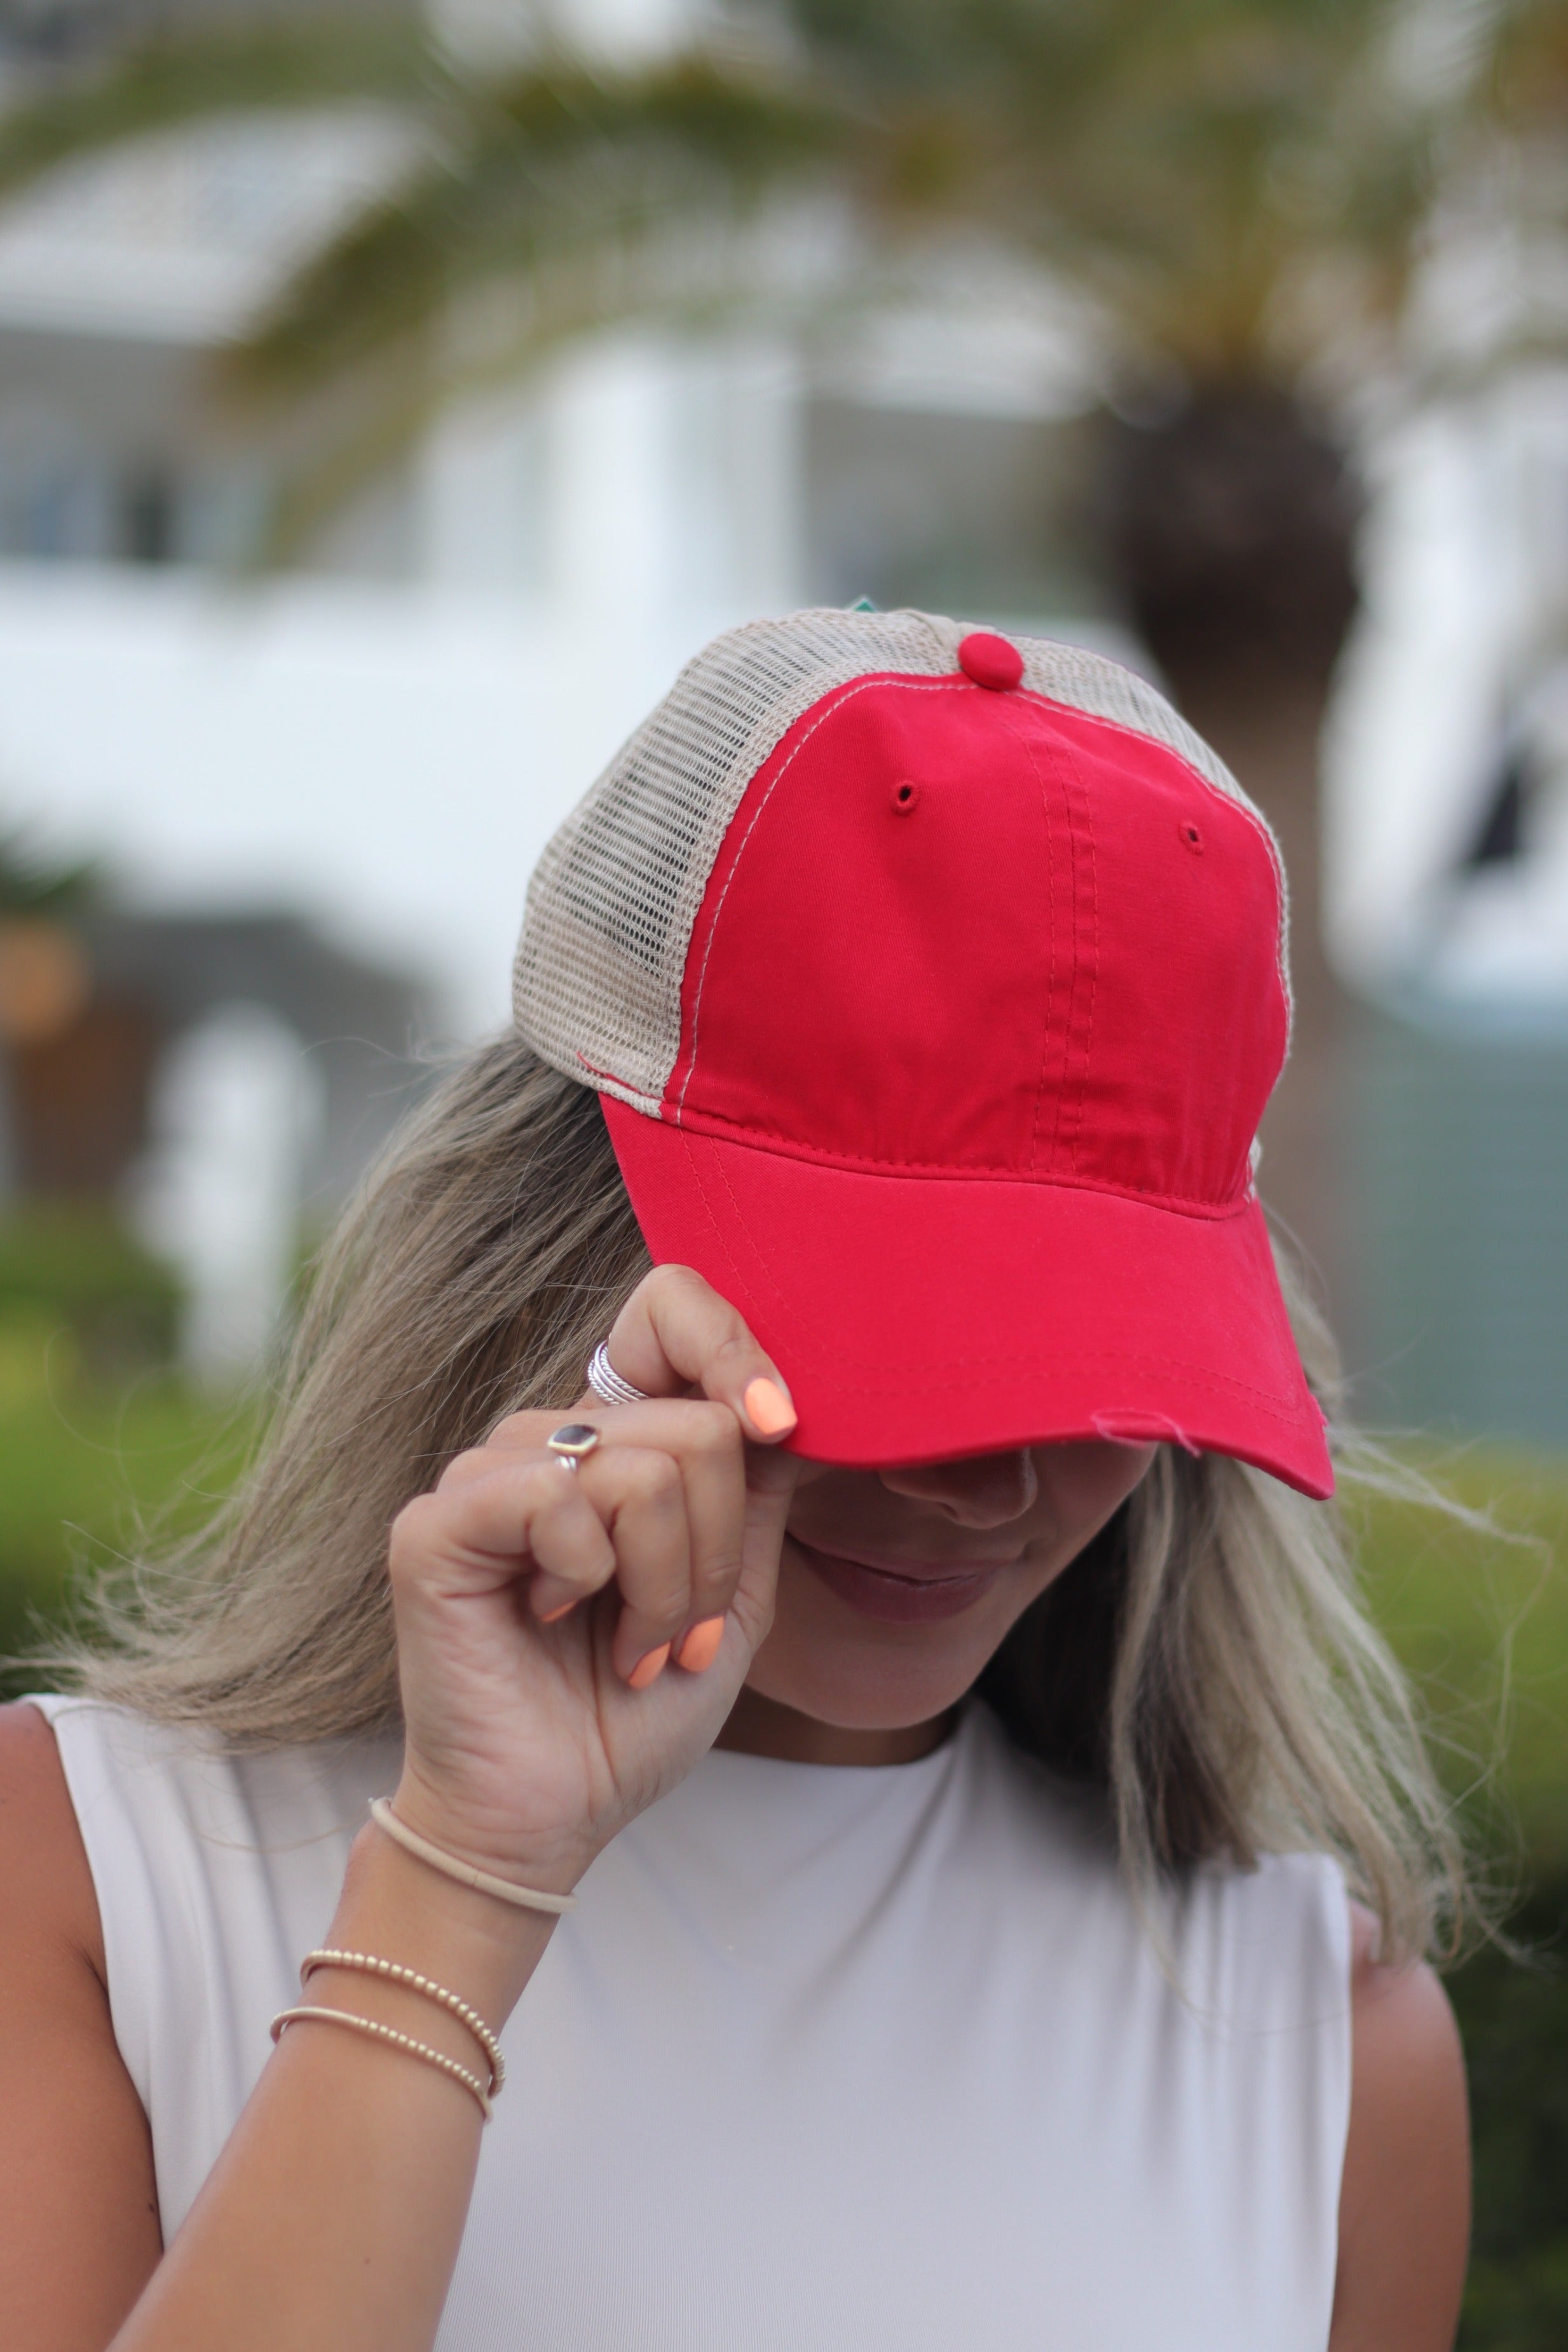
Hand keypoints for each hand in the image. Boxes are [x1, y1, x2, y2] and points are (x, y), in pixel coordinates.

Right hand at [386, 1266, 798, 1897]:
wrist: (557, 1811)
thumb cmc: (640, 1706)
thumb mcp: (737, 1590)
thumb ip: (760, 1489)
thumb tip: (792, 1398)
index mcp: (614, 1439)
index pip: (668, 1307)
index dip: (735, 1349)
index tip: (778, 1424)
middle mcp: (547, 1438)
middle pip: (697, 1425)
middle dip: (720, 1553)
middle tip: (680, 1629)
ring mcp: (486, 1474)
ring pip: (643, 1470)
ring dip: (666, 1586)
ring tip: (629, 1642)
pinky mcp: (436, 1524)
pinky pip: (560, 1501)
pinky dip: (589, 1581)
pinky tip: (552, 1620)